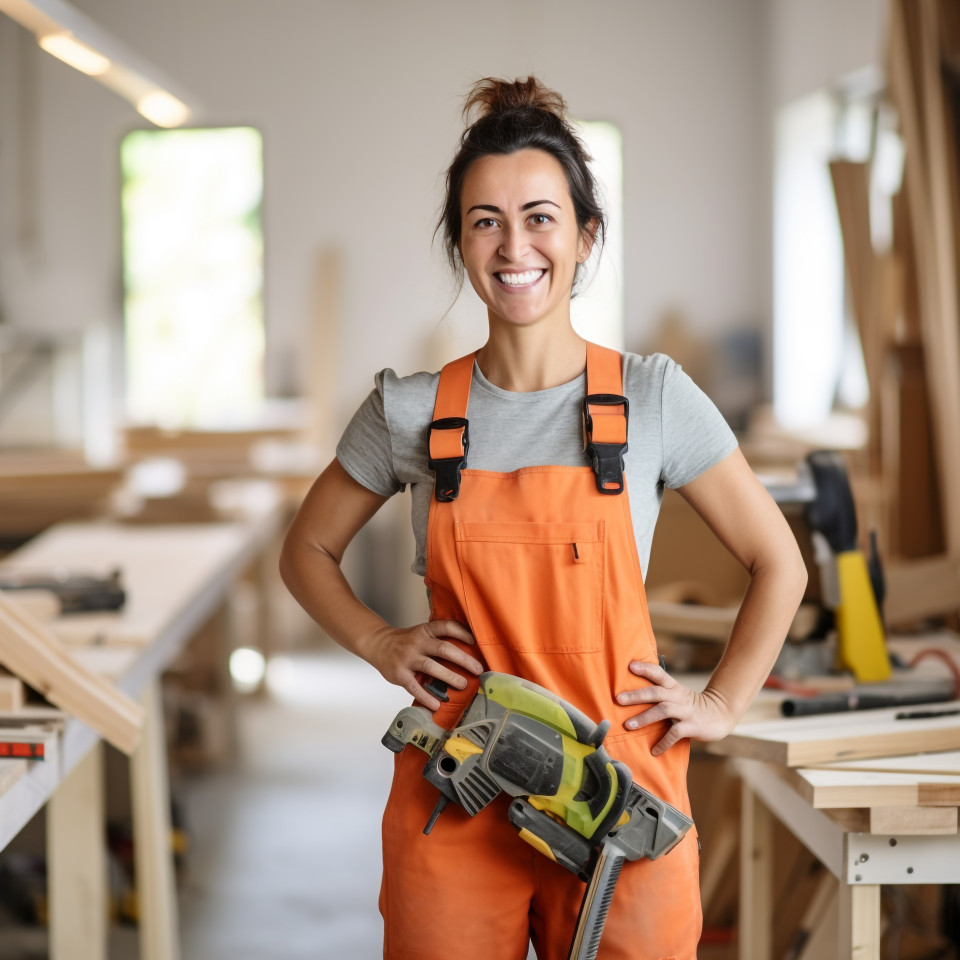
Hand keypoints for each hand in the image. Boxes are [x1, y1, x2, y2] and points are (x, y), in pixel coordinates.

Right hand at [363, 619, 483, 710]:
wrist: (379, 644)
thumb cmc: (407, 641)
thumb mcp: (422, 633)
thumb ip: (439, 640)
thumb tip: (468, 653)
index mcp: (425, 630)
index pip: (446, 627)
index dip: (462, 633)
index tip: (475, 642)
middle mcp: (417, 642)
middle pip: (444, 649)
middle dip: (464, 660)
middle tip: (478, 670)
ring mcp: (408, 658)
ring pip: (432, 667)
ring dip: (450, 677)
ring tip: (463, 685)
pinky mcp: (400, 674)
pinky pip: (415, 687)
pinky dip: (426, 697)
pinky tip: (437, 704)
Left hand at [617, 660, 737, 755]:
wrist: (720, 714)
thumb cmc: (690, 705)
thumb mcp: (677, 694)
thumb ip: (660, 692)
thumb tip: (631, 693)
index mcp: (673, 687)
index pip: (658, 674)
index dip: (645, 668)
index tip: (630, 665)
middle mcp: (678, 697)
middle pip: (655, 692)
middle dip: (636, 695)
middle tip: (618, 699)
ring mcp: (685, 711)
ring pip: (663, 710)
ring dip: (644, 717)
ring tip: (628, 725)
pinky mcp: (692, 727)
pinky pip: (675, 734)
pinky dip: (663, 742)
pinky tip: (654, 750)